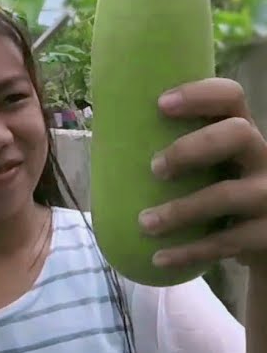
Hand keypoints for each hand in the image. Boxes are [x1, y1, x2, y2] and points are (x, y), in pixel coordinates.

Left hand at [138, 77, 266, 271]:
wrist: (260, 241)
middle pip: (239, 134)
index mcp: (241, 132)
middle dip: (192, 147)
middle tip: (154, 167)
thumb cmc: (216, 192)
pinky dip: (189, 252)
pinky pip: (229, 241)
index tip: (161, 103)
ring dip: (181, 210)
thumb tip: (101, 140)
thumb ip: (175, 151)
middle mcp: (263, 156)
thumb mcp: (206, 166)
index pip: (230, 96)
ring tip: (145, 223)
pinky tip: (159, 258)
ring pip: (229, 194)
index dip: (200, 94)